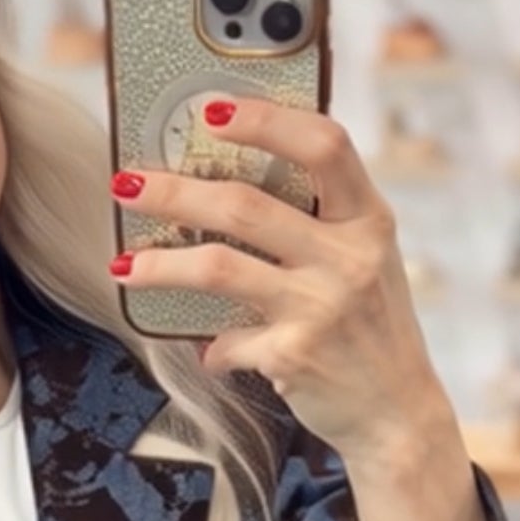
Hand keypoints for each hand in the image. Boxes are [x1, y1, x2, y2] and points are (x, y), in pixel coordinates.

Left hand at [110, 97, 454, 468]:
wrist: (397, 410)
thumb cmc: (369, 325)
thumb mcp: (365, 257)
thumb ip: (320, 218)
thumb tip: (229, 181)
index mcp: (367, 218)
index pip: (324, 145)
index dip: (266, 120)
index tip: (211, 110)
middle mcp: (348, 256)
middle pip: (245, 205)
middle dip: (175, 192)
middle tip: (126, 184)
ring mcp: (321, 306)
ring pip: (219, 268)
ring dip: (160, 266)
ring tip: (122, 266)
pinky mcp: (294, 354)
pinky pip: (226, 341)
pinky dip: (210, 348)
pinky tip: (209, 352)